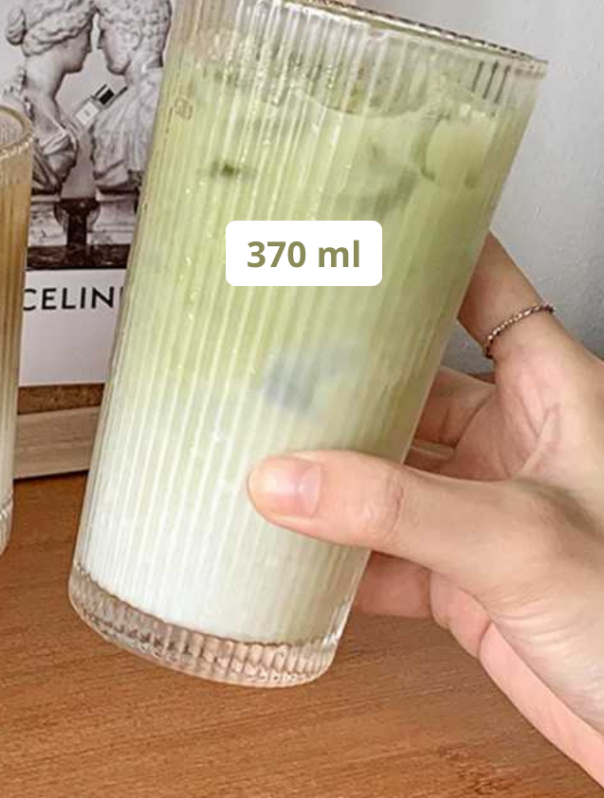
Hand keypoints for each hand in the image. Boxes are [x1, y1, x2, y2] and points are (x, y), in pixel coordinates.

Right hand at [249, 234, 603, 784]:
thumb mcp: (519, 537)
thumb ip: (397, 507)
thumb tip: (284, 479)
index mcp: (552, 394)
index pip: (486, 293)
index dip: (429, 257)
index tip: (361, 234)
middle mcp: (512, 443)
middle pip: (412, 383)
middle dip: (345, 374)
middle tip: (271, 351)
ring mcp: (482, 511)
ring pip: (388, 470)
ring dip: (330, 470)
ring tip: (259, 446)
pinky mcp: (463, 578)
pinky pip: (382, 550)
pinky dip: (335, 553)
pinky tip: (288, 547)